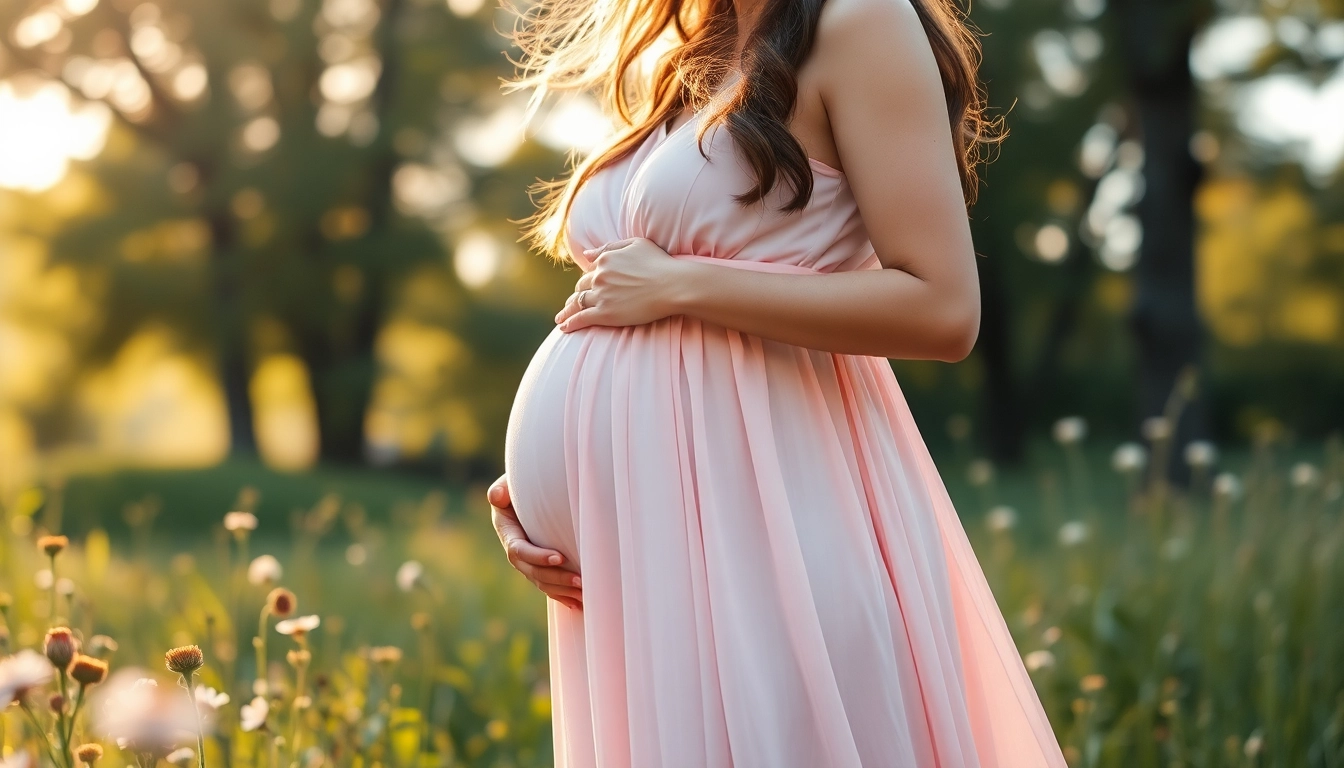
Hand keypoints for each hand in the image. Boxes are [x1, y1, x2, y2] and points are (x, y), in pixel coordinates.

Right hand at [487, 474, 582, 609]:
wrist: (531, 487)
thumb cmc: (523, 481)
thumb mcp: (511, 481)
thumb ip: (503, 488)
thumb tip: (496, 496)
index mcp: (507, 530)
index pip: (519, 550)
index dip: (537, 556)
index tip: (560, 557)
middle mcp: (515, 549)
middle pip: (532, 572)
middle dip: (556, 578)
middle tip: (580, 581)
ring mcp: (527, 560)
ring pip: (542, 582)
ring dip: (562, 590)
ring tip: (584, 594)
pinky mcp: (540, 564)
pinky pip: (548, 584)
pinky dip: (562, 594)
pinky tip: (578, 603)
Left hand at [555, 237, 691, 331]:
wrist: (672, 286)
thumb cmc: (660, 264)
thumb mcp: (636, 244)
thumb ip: (609, 247)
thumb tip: (587, 254)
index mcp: (605, 259)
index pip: (590, 270)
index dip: (588, 279)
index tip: (586, 287)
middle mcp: (599, 276)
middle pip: (581, 286)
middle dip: (577, 295)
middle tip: (573, 304)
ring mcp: (601, 295)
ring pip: (577, 303)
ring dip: (567, 310)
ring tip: (561, 318)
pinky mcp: (605, 314)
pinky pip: (581, 318)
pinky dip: (570, 323)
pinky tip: (563, 328)